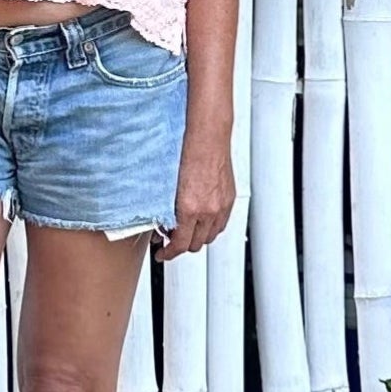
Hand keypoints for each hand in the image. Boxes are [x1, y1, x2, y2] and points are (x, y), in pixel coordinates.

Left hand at [158, 136, 234, 259]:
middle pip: (195, 245)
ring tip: (185, 229)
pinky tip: (201, 220)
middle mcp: (208, 211)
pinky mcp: (229, 200)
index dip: (168, 253)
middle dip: (181, 246)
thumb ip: (167, 209)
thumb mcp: (169, 186)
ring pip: (209, 237)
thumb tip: (162, 224)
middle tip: (169, 239)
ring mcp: (220, 206)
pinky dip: (210, 227)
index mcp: (190, 208)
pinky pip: (221, 224)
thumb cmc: (186, 154)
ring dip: (197, 237)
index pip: (180, 245)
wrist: (207, 137)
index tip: (161, 254)